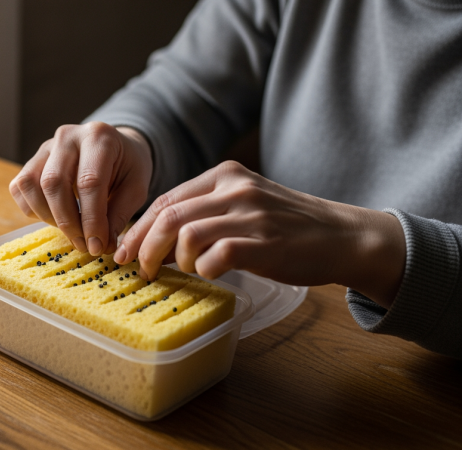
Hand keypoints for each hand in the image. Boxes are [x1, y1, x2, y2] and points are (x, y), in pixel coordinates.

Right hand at [10, 122, 152, 254]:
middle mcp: (67, 136)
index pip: (89, 182)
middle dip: (68, 222)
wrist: (116, 147)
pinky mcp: (32, 160)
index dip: (91, 219)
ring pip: (30, 185)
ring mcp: (45, 147)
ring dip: (48, 217)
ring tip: (72, 232)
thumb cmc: (127, 167)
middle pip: (54, 183)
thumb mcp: (135, 188)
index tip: (97, 246)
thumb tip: (102, 245)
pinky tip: (55, 217)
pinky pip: (20, 188)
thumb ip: (118, 215)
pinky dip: (33, 209)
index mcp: (99, 137)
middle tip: (84, 245)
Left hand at [114, 161, 405, 308]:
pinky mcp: (264, 243)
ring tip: (177, 272)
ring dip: (172, 259)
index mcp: (224, 174)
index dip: (138, 228)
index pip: (166, 199)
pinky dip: (204, 269)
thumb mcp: (244, 202)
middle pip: (168, 215)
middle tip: (138, 269)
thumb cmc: (286, 225)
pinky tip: (211, 274)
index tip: (124, 250)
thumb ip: (204, 210)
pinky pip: (215, 257)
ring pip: (185, 234)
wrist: (342, 235)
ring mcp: (250, 214)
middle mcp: (234, 188)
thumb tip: (155, 237)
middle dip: (143, 246)